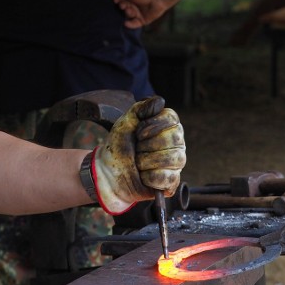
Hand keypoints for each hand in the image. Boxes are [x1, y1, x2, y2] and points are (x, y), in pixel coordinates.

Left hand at [92, 96, 185, 213]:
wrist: (107, 172)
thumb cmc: (119, 146)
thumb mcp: (126, 122)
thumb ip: (141, 108)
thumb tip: (160, 101)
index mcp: (168, 127)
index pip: (172, 119)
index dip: (152, 125)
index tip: (138, 133)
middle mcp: (176, 144)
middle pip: (173, 139)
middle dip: (146, 145)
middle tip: (137, 149)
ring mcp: (176, 164)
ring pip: (171, 159)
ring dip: (146, 161)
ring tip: (138, 163)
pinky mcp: (171, 182)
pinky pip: (167, 178)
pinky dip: (149, 177)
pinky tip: (143, 176)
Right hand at [106, 0, 168, 28]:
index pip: (119, 1)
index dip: (117, 1)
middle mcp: (132, 6)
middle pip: (122, 9)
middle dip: (123, 7)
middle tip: (125, 4)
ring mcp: (137, 13)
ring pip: (128, 16)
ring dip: (127, 13)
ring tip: (130, 9)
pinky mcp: (142, 20)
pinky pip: (134, 24)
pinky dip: (130, 24)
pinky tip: (126, 23)